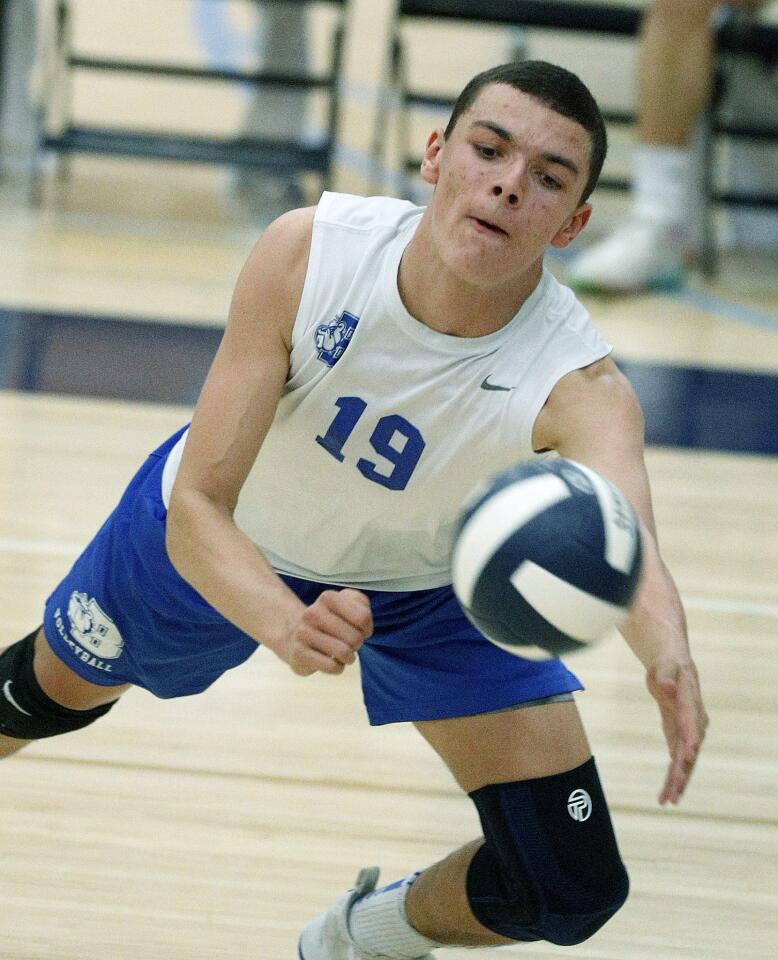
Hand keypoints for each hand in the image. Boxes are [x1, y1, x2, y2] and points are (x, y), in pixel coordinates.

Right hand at [283, 589, 372, 676]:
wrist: (295, 636)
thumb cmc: (330, 622)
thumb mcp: (346, 604)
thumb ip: (360, 603)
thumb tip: (363, 620)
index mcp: (328, 598)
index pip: (363, 618)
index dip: (366, 628)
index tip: (359, 629)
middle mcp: (313, 613)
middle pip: (355, 638)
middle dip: (357, 644)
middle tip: (350, 643)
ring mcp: (303, 633)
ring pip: (343, 652)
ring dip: (349, 658)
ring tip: (344, 654)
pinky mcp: (298, 653)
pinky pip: (332, 666)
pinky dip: (338, 668)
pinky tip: (333, 662)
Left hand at [645, 652, 708, 804]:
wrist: (673, 667)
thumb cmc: (668, 665)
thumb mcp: (665, 667)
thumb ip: (665, 676)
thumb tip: (667, 686)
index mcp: (692, 705)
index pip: (692, 725)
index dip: (690, 740)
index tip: (687, 756)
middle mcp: (694, 723)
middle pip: (689, 750)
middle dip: (682, 772)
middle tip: (674, 792)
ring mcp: (689, 732)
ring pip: (684, 761)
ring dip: (677, 781)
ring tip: (667, 801)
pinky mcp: (679, 737)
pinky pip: (676, 760)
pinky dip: (672, 776)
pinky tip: (666, 793)